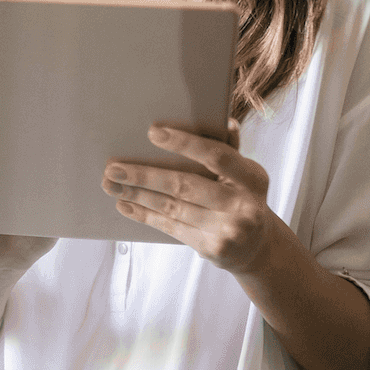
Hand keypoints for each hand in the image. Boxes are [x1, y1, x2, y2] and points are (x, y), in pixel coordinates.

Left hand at [103, 119, 279, 275]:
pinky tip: (126, 205)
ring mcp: (228, 230)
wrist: (258, 249)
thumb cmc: (244, 200)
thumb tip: (224, 120)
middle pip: (185, 185)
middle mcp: (243, 205)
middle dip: (145, 175)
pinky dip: (145, 215)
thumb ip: (230, 149)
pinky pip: (171, 227)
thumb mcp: (245, 175)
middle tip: (114, 167)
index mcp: (252, 178)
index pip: (216, 156)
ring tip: (112, 185)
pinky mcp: (212, 248)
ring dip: (138, 194)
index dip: (184, 143)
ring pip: (172, 207)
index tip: (152, 132)